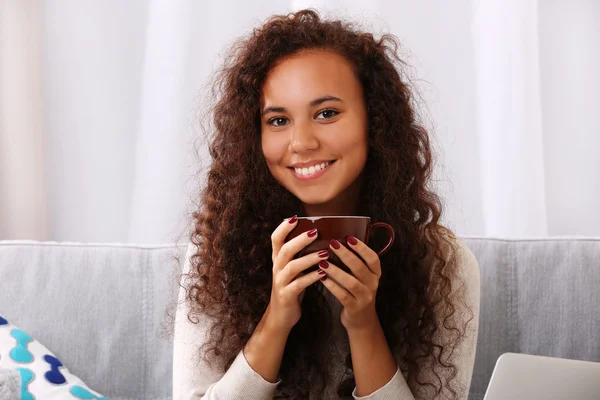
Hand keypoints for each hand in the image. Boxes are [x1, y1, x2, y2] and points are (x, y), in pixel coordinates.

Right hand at [266, 216, 329, 331]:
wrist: (281, 316)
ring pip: (292, 266)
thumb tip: (319, 236)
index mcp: (278, 260)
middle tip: (315, 232)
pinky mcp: (286, 295)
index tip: (295, 218)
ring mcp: (280, 282)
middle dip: (300, 240)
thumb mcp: (293, 270)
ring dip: (309, 258)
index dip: (283, 228)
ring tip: (325, 253)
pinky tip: (323, 274)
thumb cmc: (292, 288)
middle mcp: (277, 268)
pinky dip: (311, 278)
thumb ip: (300, 255)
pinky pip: (299, 284)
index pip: (275, 239)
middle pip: (285, 250)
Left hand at [318, 237, 380, 331]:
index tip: (349, 238)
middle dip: (346, 255)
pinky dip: (332, 286)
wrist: (361, 320)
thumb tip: (338, 241)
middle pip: (360, 268)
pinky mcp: (355, 307)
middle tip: (332, 244)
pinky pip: (343, 295)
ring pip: (351, 282)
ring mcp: (365, 297)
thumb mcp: (362, 277)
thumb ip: (355, 262)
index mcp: (376, 274)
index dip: (362, 248)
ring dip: (336, 271)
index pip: (373, 259)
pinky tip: (322, 278)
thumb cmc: (358, 292)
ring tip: (323, 262)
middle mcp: (373, 284)